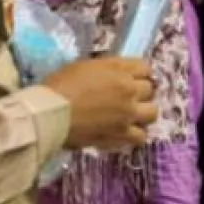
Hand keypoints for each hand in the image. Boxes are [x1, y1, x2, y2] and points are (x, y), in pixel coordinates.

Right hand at [42, 57, 156, 148]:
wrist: (51, 113)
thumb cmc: (60, 85)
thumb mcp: (84, 66)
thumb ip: (105, 70)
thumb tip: (112, 77)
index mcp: (119, 69)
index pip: (145, 67)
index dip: (139, 74)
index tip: (131, 79)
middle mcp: (129, 89)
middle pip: (150, 90)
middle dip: (140, 93)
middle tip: (126, 99)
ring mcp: (128, 113)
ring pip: (152, 113)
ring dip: (142, 113)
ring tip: (130, 117)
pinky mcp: (122, 134)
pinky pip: (141, 136)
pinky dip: (134, 135)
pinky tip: (123, 133)